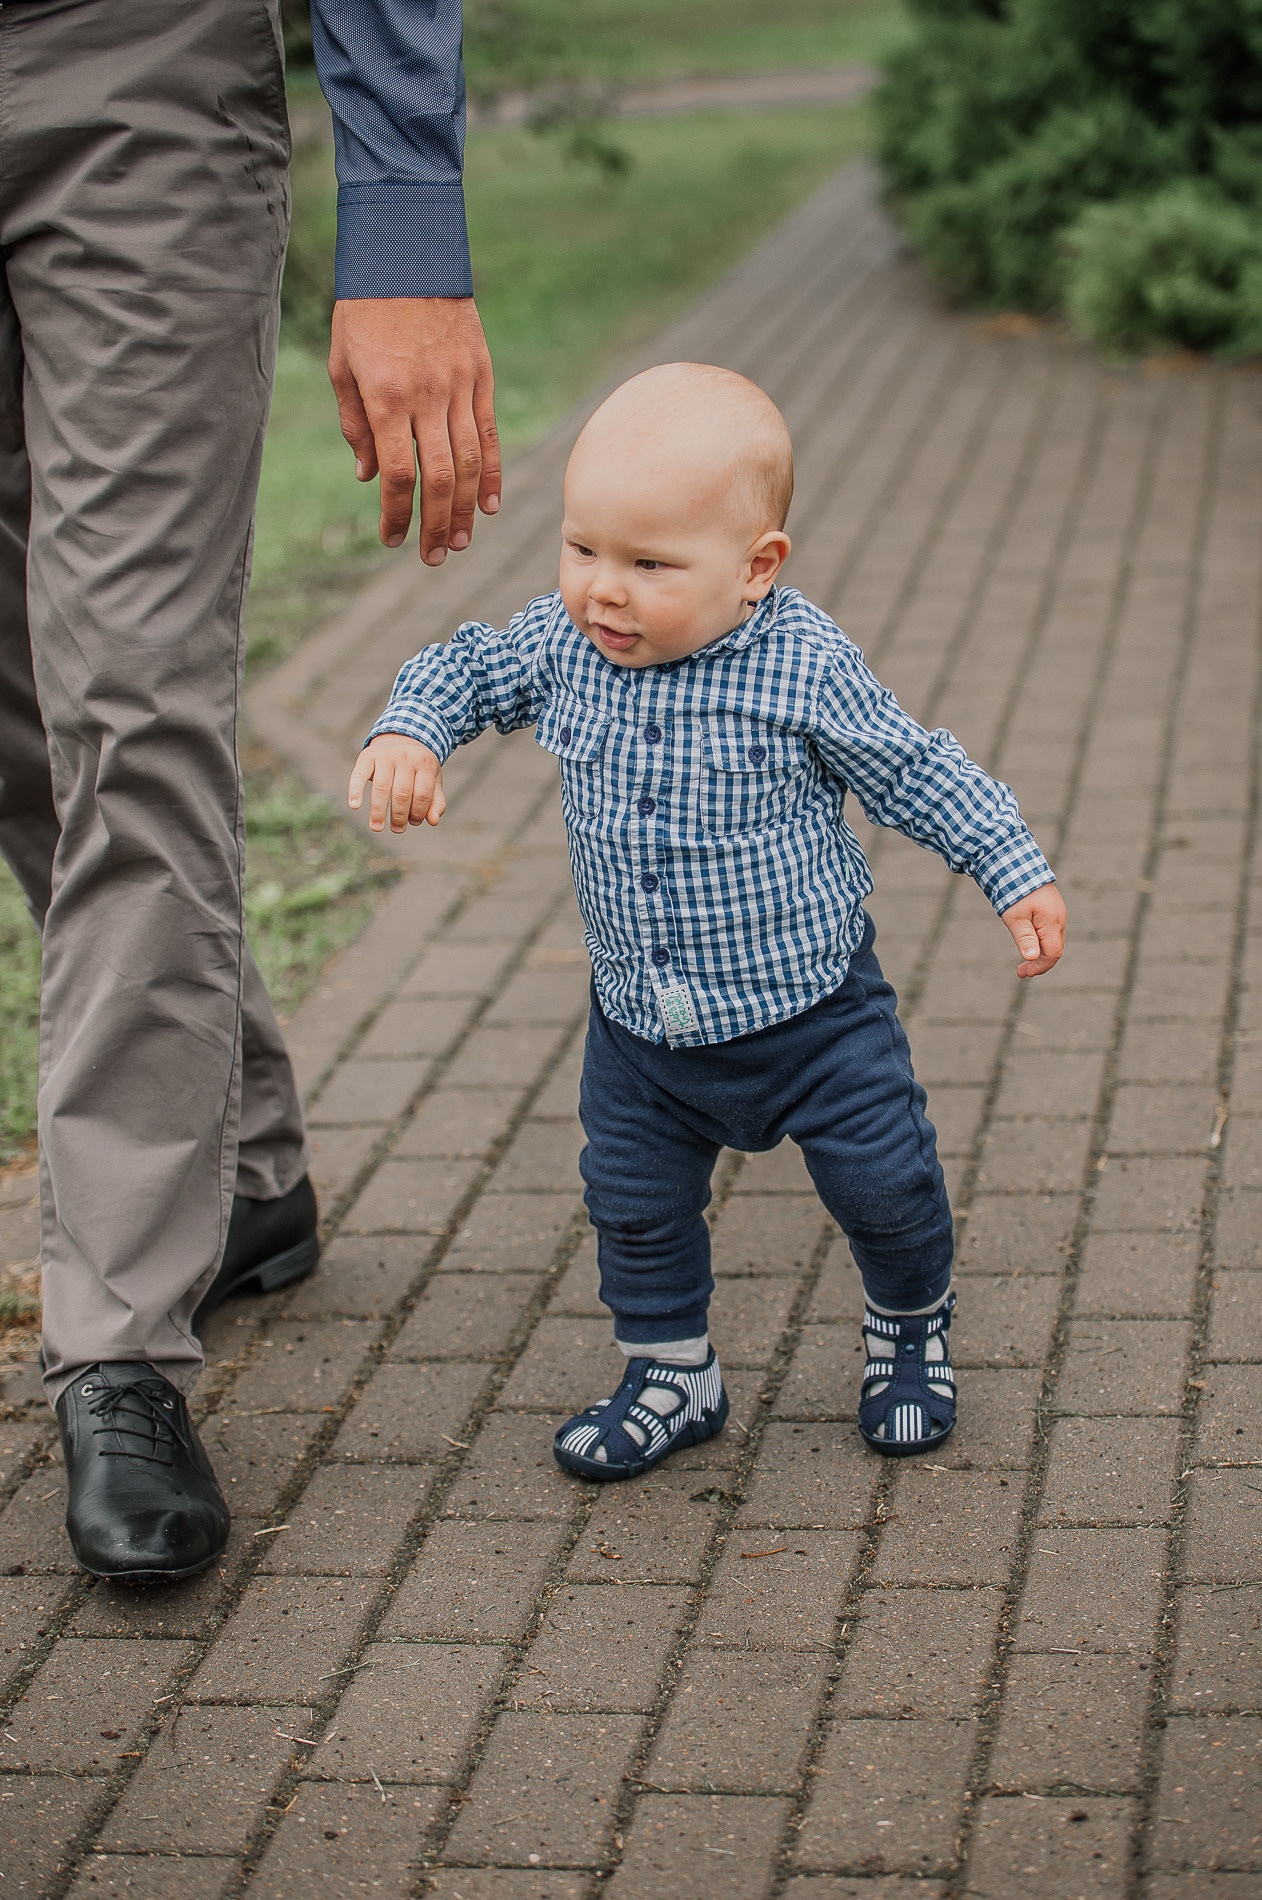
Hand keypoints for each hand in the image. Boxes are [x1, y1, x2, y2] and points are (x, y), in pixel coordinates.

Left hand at [328, 297, 499, 565]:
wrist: (407, 251)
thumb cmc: (364, 310)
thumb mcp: (342, 365)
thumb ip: (354, 423)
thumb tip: (366, 476)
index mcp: (386, 397)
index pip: (396, 474)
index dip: (396, 514)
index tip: (392, 540)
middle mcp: (427, 397)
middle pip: (439, 479)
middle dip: (436, 525)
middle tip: (433, 557)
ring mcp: (460, 386)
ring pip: (469, 463)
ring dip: (466, 510)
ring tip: (460, 542)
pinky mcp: (481, 375)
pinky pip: (488, 434)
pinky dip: (492, 473)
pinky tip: (489, 506)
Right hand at [348, 736, 445, 834]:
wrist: (402, 738)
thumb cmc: (418, 768)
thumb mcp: (433, 780)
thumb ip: (436, 801)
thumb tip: (433, 821)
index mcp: (425, 764)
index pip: (423, 793)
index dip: (419, 812)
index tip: (413, 822)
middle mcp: (405, 757)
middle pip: (402, 793)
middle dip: (399, 816)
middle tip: (397, 829)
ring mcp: (385, 755)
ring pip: (381, 787)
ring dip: (378, 811)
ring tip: (377, 827)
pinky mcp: (367, 755)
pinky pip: (360, 774)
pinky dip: (355, 790)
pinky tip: (354, 806)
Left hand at [1002, 883, 1066, 977]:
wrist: (1018, 864)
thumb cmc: (1015, 891)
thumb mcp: (1015, 917)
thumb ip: (1025, 938)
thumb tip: (1032, 958)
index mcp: (1052, 922)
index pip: (1053, 954)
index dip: (1040, 967)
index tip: (1022, 973)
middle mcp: (1059, 919)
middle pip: (1054, 949)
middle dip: (1039, 963)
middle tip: (1021, 970)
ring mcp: (1057, 914)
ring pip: (1052, 941)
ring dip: (1039, 953)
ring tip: (1023, 960)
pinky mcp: (1052, 910)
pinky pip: (1049, 931)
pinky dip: (1040, 941)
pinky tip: (1028, 942)